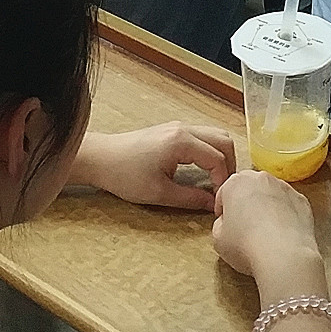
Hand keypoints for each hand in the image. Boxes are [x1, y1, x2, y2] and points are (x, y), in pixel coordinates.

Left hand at [72, 123, 236, 209]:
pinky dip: (211, 151)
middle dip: (230, 165)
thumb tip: (213, 205)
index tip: (219, 201)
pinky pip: (202, 135)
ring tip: (217, 181)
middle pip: (223, 140)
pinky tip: (204, 170)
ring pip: (215, 135)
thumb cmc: (125, 175)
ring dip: (221, 156)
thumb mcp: (160, 193)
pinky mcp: (172, 130)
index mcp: (182, 141)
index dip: (224, 181)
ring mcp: (178, 126)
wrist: (100, 159)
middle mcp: (184, 128)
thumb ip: (191, 198)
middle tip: (224, 189)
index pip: (218, 158)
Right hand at [212, 170, 324, 287]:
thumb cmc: (245, 246)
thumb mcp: (218, 239)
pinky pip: (290, 205)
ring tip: (267, 232)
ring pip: (272, 194)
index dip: (223, 211)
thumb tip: (227, 222)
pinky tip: (283, 234)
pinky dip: (286, 215)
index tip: (225, 226)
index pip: (224, 193)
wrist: (284, 255)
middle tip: (245, 228)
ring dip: (267, 207)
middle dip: (246, 203)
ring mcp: (285, 187)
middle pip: (249, 188)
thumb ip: (219, 224)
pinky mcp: (303, 201)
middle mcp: (261, 178)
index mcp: (235, 183)